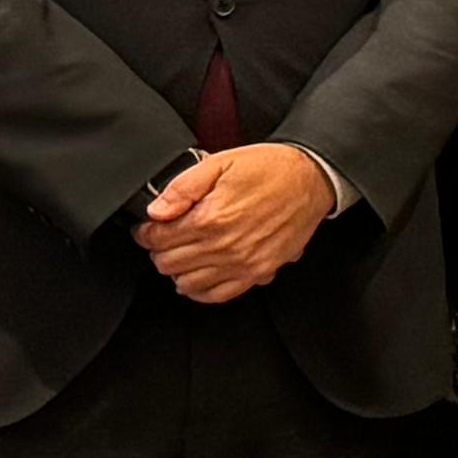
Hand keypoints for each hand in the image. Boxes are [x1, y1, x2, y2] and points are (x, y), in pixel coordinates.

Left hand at [142, 143, 335, 301]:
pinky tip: (199, 275)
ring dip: (178, 269)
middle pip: (168, 263)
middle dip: (159, 250)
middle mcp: (225, 246)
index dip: (145, 233)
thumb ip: (183, 187)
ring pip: (187, 283)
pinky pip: (218, 295)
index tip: (147, 229)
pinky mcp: (258, 272)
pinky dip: (201, 290)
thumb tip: (156, 211)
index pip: (157, 239)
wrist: (312, 178)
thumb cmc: (270, 168)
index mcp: (210, 218)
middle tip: (165, 238)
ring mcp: (242, 263)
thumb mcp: (220, 162)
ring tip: (183, 253)